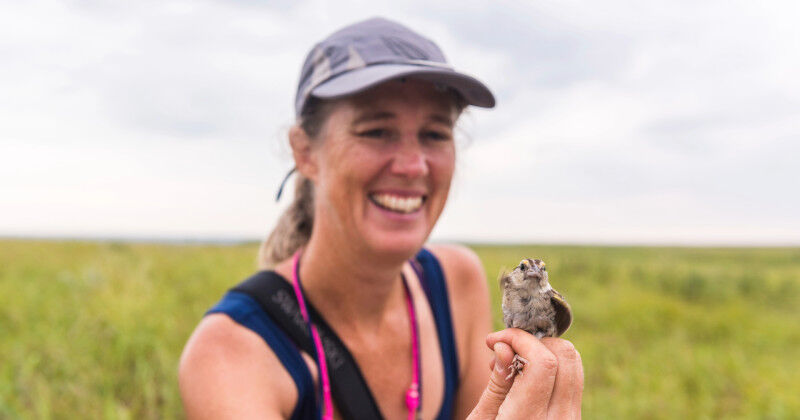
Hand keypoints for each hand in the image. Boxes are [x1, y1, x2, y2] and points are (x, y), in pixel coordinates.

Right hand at [467, 328, 582, 418]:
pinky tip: (526, 378)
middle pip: (565, 357)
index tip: (496, 340)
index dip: (520, 340)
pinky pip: (572, 382)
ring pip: (574, 366)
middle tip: (504, 349)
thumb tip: (505, 346)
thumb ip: (497, 384)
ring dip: (545, 352)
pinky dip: (552, 369)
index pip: (542, 363)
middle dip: (534, 341)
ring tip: (514, 363)